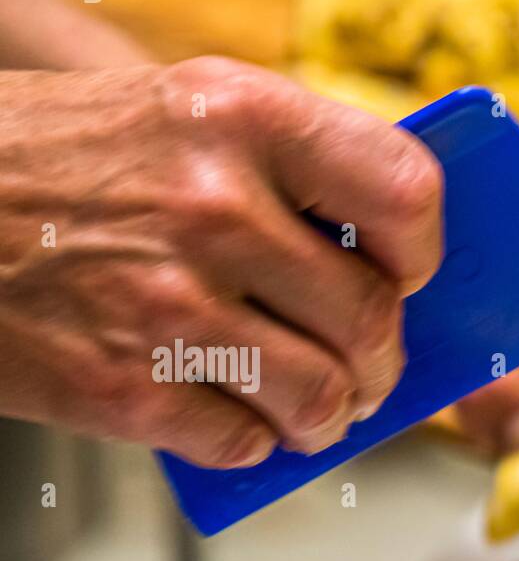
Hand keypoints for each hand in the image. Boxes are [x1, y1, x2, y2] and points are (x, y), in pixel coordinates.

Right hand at [0, 57, 442, 466]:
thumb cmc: (56, 165)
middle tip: (363, 368)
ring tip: (305, 404)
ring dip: (326, 416)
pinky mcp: (125, 387)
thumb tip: (390, 264)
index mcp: (238, 117)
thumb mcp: (177, 117)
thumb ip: (286, 172)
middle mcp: (211, 206)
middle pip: (370, 318)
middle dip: (379, 362)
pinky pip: (247, 443)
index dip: (421, 252)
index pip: (404, 193)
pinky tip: (220, 409)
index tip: (406, 274)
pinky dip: (249, 442)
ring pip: (324, 398)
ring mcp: (167, 302)